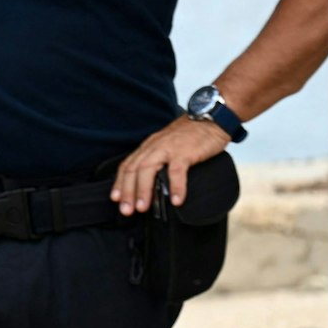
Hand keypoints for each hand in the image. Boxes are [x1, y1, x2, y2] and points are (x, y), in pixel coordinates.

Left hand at [112, 117, 230, 216]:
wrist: (212, 117)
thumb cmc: (191, 135)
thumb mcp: (168, 146)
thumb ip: (160, 161)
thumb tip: (155, 184)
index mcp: (148, 147)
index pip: (127, 165)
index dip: (119, 183)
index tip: (115, 199)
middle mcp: (153, 147)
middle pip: (133, 170)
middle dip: (127, 192)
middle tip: (126, 210)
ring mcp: (168, 148)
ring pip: (148, 170)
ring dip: (143, 191)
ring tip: (142, 208)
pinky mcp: (185, 152)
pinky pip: (177, 171)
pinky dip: (176, 187)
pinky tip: (177, 201)